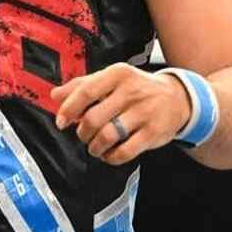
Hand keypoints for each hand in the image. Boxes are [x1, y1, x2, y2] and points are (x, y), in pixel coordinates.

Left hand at [52, 63, 190, 164]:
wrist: (177, 98)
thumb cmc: (137, 89)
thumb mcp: (112, 79)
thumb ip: (83, 85)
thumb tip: (54, 95)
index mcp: (118, 74)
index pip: (86, 91)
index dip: (69, 109)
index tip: (62, 121)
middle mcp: (132, 91)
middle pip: (94, 118)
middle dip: (82, 132)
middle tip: (83, 135)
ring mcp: (144, 112)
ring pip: (108, 136)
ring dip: (95, 147)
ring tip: (95, 147)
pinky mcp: (153, 132)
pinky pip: (124, 152)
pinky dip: (111, 157)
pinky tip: (110, 154)